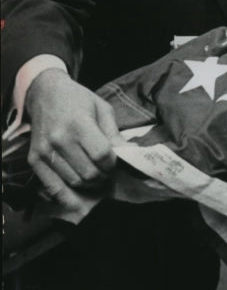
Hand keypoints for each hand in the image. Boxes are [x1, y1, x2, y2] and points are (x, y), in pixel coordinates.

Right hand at [25, 69, 121, 209]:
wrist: (45, 94)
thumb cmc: (78, 99)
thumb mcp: (102, 108)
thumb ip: (114, 133)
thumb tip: (130, 152)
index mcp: (79, 123)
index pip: (101, 155)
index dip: (113, 163)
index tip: (115, 161)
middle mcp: (60, 139)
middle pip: (89, 173)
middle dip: (103, 176)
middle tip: (107, 172)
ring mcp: (44, 151)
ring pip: (74, 182)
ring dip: (89, 185)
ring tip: (96, 177)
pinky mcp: (34, 160)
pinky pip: (52, 187)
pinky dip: (68, 195)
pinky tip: (78, 194)